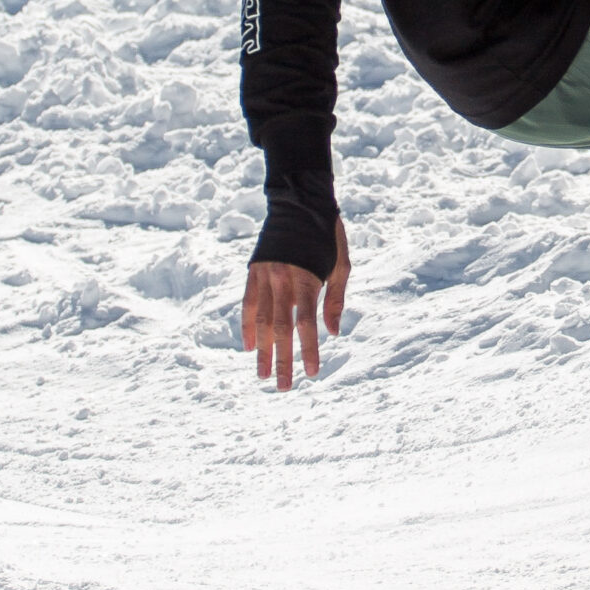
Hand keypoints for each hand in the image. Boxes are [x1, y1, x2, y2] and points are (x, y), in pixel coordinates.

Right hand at [243, 214, 350, 389]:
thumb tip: (332, 333)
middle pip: (281, 329)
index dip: (309, 351)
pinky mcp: (254, 271)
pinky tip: (249, 346)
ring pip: (262, 321)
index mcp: (307, 279)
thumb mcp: (341, 264)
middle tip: (283, 387)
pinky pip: (248, 304)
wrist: (300, 202)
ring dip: (262, 350)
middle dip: (282, 360)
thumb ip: (335, 299)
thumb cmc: (328, 235)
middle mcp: (283, 280)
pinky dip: (248, 326)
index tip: (312, 373)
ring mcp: (265, 276)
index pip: (306, 324)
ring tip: (262, 374)